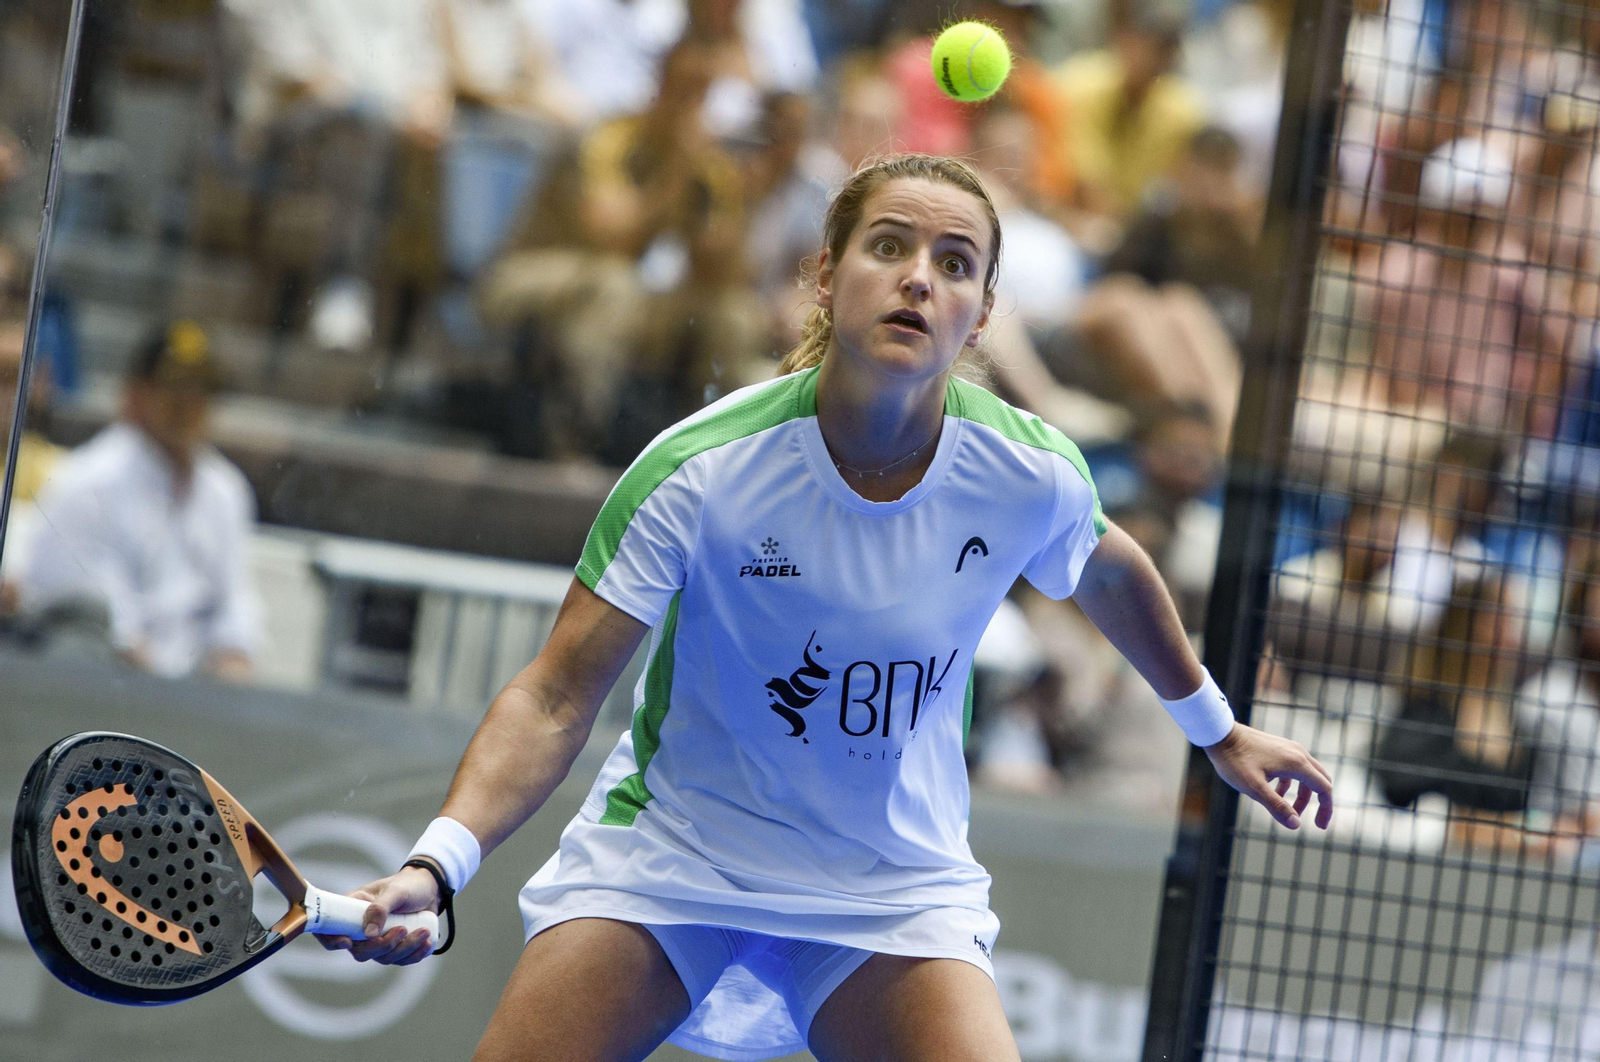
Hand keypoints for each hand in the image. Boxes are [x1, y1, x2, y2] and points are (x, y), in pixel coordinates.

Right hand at [315, 864, 440, 964]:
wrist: (430, 888)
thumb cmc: (408, 884)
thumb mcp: (395, 891)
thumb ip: (380, 908)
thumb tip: (369, 934)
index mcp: (352, 910)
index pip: (330, 930)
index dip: (332, 941)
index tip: (347, 942)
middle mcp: (361, 928)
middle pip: (361, 952)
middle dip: (383, 946)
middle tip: (402, 929)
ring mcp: (378, 940)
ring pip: (383, 958)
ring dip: (405, 948)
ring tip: (423, 931)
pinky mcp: (395, 947)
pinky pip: (400, 960)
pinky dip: (414, 954)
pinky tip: (427, 942)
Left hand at [1204, 723, 1333, 830]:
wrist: (1219, 734)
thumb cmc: (1235, 760)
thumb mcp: (1254, 788)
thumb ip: (1276, 806)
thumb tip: (1296, 825)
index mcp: (1297, 763)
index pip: (1324, 788)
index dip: (1326, 809)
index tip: (1320, 827)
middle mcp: (1297, 753)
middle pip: (1320, 780)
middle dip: (1320, 802)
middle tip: (1315, 823)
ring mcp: (1288, 748)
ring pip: (1306, 774)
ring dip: (1303, 794)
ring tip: (1289, 811)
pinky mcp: (1278, 747)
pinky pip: (1293, 768)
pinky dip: (1290, 784)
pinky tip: (1275, 793)